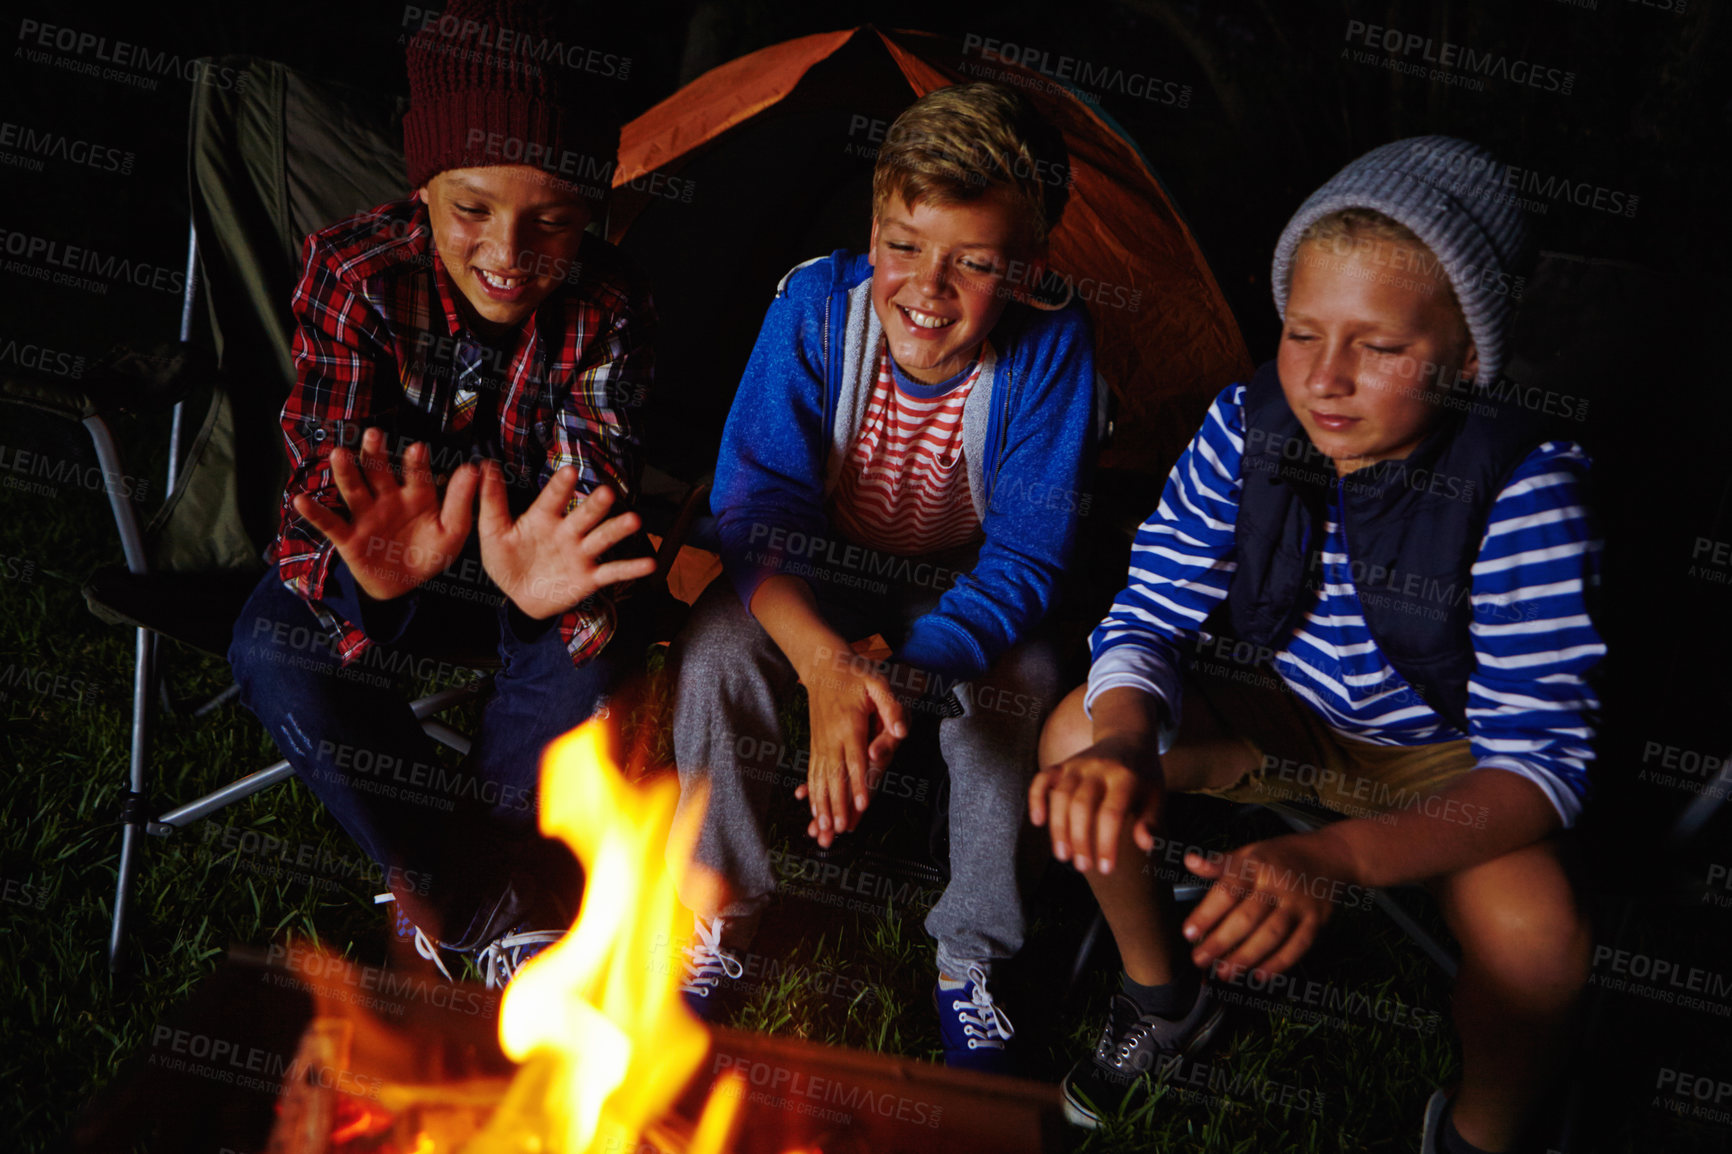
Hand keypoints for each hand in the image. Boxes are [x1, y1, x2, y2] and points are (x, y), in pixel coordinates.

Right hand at [292, 427, 476, 600]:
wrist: (404, 586)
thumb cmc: (429, 554)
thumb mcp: (451, 532)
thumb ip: (460, 502)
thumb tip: (473, 469)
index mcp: (416, 496)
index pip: (416, 475)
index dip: (415, 462)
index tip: (417, 449)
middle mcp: (388, 499)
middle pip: (379, 472)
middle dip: (375, 453)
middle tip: (373, 435)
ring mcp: (366, 516)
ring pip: (354, 490)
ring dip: (346, 472)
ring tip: (339, 454)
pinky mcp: (348, 537)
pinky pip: (330, 523)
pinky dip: (315, 513)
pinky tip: (301, 500)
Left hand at [476, 460, 656, 619]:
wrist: (518, 597)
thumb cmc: (507, 561)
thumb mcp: (493, 532)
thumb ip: (492, 501)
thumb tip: (485, 466)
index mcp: (543, 519)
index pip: (553, 500)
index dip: (561, 487)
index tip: (569, 472)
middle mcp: (566, 532)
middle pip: (584, 515)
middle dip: (595, 505)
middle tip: (606, 493)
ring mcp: (580, 555)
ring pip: (601, 539)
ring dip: (617, 530)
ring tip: (633, 521)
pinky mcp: (588, 578)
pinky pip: (611, 572)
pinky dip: (630, 569)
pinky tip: (648, 565)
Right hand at [793, 652, 906, 847]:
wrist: (823, 664)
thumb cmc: (855, 672)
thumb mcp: (878, 682)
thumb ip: (891, 707)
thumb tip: (901, 731)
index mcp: (850, 725)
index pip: (855, 761)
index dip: (858, 784)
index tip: (860, 807)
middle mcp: (832, 738)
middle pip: (835, 778)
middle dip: (836, 806)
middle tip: (838, 831)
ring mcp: (821, 742)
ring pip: (820, 779)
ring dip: (820, 806)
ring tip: (820, 830)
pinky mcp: (816, 744)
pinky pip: (812, 772)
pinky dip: (810, 792)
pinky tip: (808, 808)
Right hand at [1028, 735, 1161, 874]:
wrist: (1129, 738)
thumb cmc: (1143, 776)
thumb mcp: (1157, 795)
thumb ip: (1151, 821)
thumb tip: (1146, 846)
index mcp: (1125, 778)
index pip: (1112, 813)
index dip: (1107, 843)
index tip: (1106, 869)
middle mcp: (1098, 769)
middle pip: (1081, 805)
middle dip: (1079, 839)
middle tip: (1082, 867)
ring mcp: (1078, 765)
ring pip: (1060, 795)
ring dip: (1058, 827)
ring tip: (1063, 855)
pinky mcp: (1063, 764)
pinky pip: (1043, 778)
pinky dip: (1036, 798)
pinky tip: (1038, 821)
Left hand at [1182, 831, 1361, 980]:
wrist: (1331, 855)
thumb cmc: (1282, 856)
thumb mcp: (1250, 851)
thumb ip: (1220, 864)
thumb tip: (1189, 861)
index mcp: (1256, 865)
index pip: (1227, 891)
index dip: (1207, 914)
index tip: (1188, 933)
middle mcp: (1277, 885)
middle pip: (1247, 918)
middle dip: (1221, 942)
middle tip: (1200, 960)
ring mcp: (1298, 904)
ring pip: (1271, 935)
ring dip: (1246, 958)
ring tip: (1225, 973)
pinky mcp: (1316, 921)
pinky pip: (1297, 946)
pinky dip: (1278, 964)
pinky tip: (1258, 976)